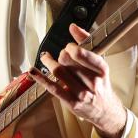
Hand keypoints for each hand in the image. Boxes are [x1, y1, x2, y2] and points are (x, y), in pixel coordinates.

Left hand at [30, 23, 126, 137]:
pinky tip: (32, 71)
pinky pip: (53, 88)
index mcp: (101, 69)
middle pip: (68, 61)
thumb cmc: (101, 84)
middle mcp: (93, 82)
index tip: (69, 46)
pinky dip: (40, 78)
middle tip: (61, 55)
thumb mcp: (99, 63)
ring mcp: (82, 94)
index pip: (82, 54)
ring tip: (46, 58)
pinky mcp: (71, 102)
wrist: (105, 110)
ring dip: (49, 62)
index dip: (71, 47)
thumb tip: (73, 27)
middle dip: (61, 54)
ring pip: (59, 72)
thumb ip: (87, 43)